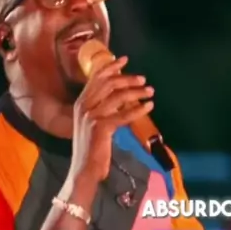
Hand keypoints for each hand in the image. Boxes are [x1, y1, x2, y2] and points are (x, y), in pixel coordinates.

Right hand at [70, 56, 154, 181]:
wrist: (83, 170)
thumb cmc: (92, 150)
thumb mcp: (93, 125)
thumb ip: (102, 111)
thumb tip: (121, 99)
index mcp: (81, 103)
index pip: (95, 78)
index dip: (110, 67)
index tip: (124, 59)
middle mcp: (84, 106)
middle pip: (108, 83)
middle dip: (127, 78)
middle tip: (143, 80)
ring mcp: (91, 116)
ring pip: (118, 96)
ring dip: (137, 92)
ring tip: (150, 92)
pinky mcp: (101, 127)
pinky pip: (124, 114)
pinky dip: (139, 109)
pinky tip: (149, 106)